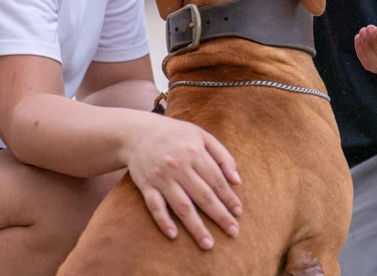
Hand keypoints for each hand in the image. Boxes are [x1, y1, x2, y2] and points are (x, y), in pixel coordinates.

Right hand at [125, 115, 241, 249]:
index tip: (238, 213)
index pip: (216, 180)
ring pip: (181, 206)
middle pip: (203, 196)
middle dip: (219, 216)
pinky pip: (155, 207)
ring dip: (196, 227)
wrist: (138, 133)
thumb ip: (222, 155)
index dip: (229, 197)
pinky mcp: (146, 186)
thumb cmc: (176, 134)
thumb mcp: (202, 136)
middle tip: (233, 232)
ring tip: (208, 244)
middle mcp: (178, 166)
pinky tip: (174, 235)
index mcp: (194, 152)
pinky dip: (164, 221)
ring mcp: (161, 178)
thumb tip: (237, 181)